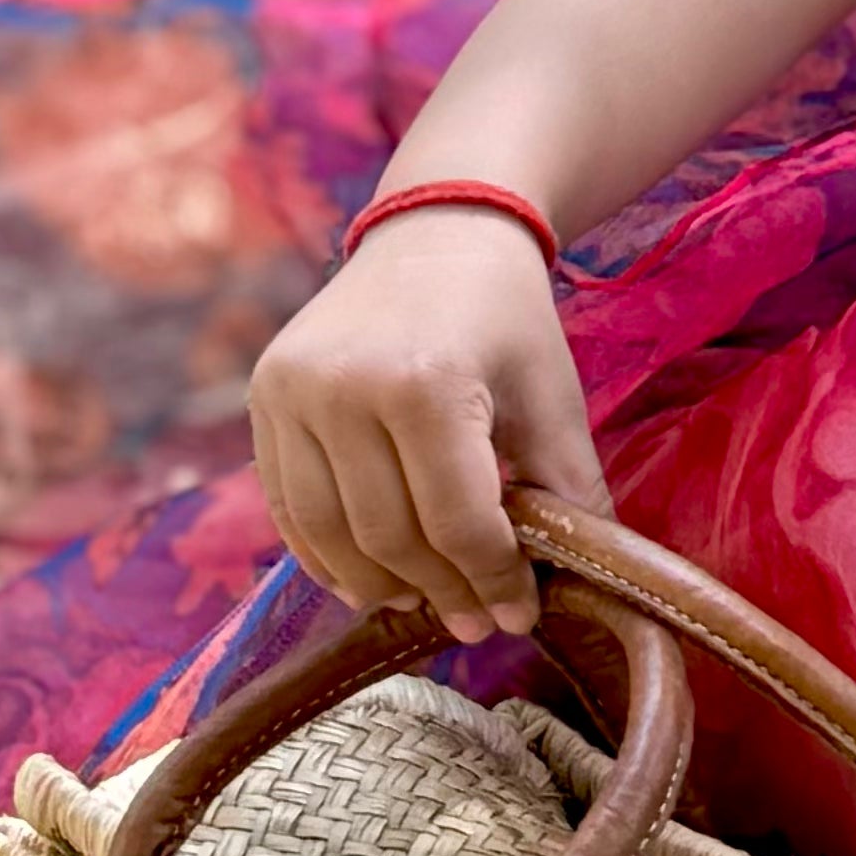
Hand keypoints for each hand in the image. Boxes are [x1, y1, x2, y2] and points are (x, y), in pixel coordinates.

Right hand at [248, 209, 605, 642]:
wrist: (436, 233)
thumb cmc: (506, 319)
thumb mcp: (553, 399)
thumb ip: (570, 492)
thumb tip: (590, 581)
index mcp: (428, 382)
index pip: (458, 521)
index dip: (493, 581)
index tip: (519, 614)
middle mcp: (345, 387)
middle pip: (390, 537)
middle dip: (441, 591)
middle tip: (475, 622)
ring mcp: (293, 391)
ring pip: (330, 533)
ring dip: (378, 584)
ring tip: (422, 602)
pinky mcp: (264, 396)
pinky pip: (288, 505)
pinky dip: (323, 555)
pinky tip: (365, 578)